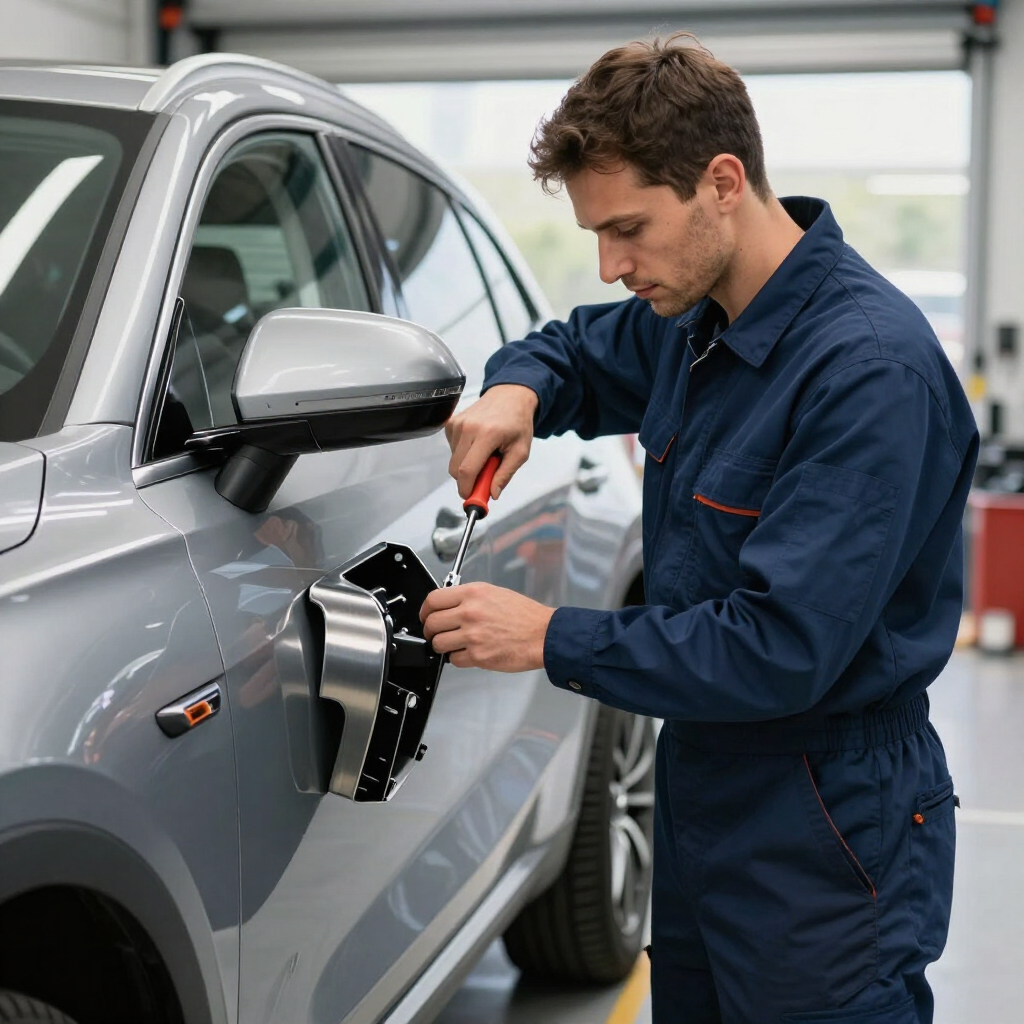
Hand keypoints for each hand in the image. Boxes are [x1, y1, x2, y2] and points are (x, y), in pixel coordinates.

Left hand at [420, 582, 554, 671]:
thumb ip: (470, 598)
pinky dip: (458, 658)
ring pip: (438, 643)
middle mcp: (470, 612)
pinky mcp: (478, 656)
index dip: (425, 610)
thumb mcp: (495, 593)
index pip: (433, 599)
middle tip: (437, 633)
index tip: (426, 616)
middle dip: (431, 631)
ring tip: (454, 644)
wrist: (543, 634)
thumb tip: (450, 605)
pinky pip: (454, 660)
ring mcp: (472, 635)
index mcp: (473, 594)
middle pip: (431, 623)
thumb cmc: (525, 615)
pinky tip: (469, 653)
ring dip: (443, 646)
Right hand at [446, 384, 537, 499]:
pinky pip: (452, 450)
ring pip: (453, 461)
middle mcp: (469, 427)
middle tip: (484, 479)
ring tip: (485, 454)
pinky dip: (463, 454)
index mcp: (488, 434)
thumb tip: (492, 494)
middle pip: (456, 469)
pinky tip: (477, 445)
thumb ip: (505, 474)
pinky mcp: (451, 423)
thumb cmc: (517, 422)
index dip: (467, 488)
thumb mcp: (521, 451)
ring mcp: (457, 423)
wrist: (510, 396)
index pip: (468, 470)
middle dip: (467, 481)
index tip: (471, 497)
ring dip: (467, 465)